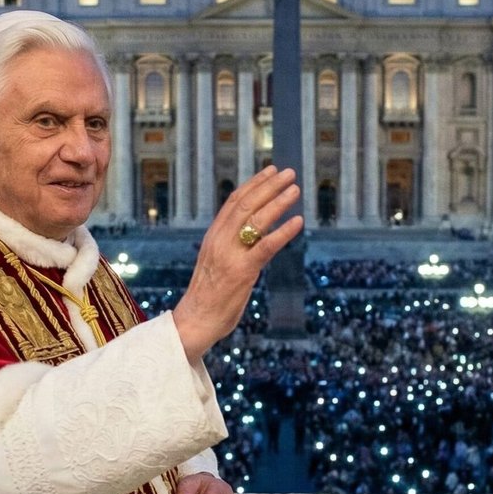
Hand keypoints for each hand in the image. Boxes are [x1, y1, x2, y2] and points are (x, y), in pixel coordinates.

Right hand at [173, 166, 303, 360]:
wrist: (193, 322)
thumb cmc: (207, 297)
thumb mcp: (215, 264)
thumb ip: (230, 247)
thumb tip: (252, 235)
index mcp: (212, 238)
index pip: (233, 202)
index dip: (253, 184)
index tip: (270, 171)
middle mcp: (219, 241)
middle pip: (246, 205)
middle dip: (268, 186)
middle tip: (288, 173)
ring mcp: (230, 256)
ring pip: (256, 221)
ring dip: (278, 202)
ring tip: (295, 190)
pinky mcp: (242, 272)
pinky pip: (266, 247)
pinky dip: (284, 232)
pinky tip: (298, 222)